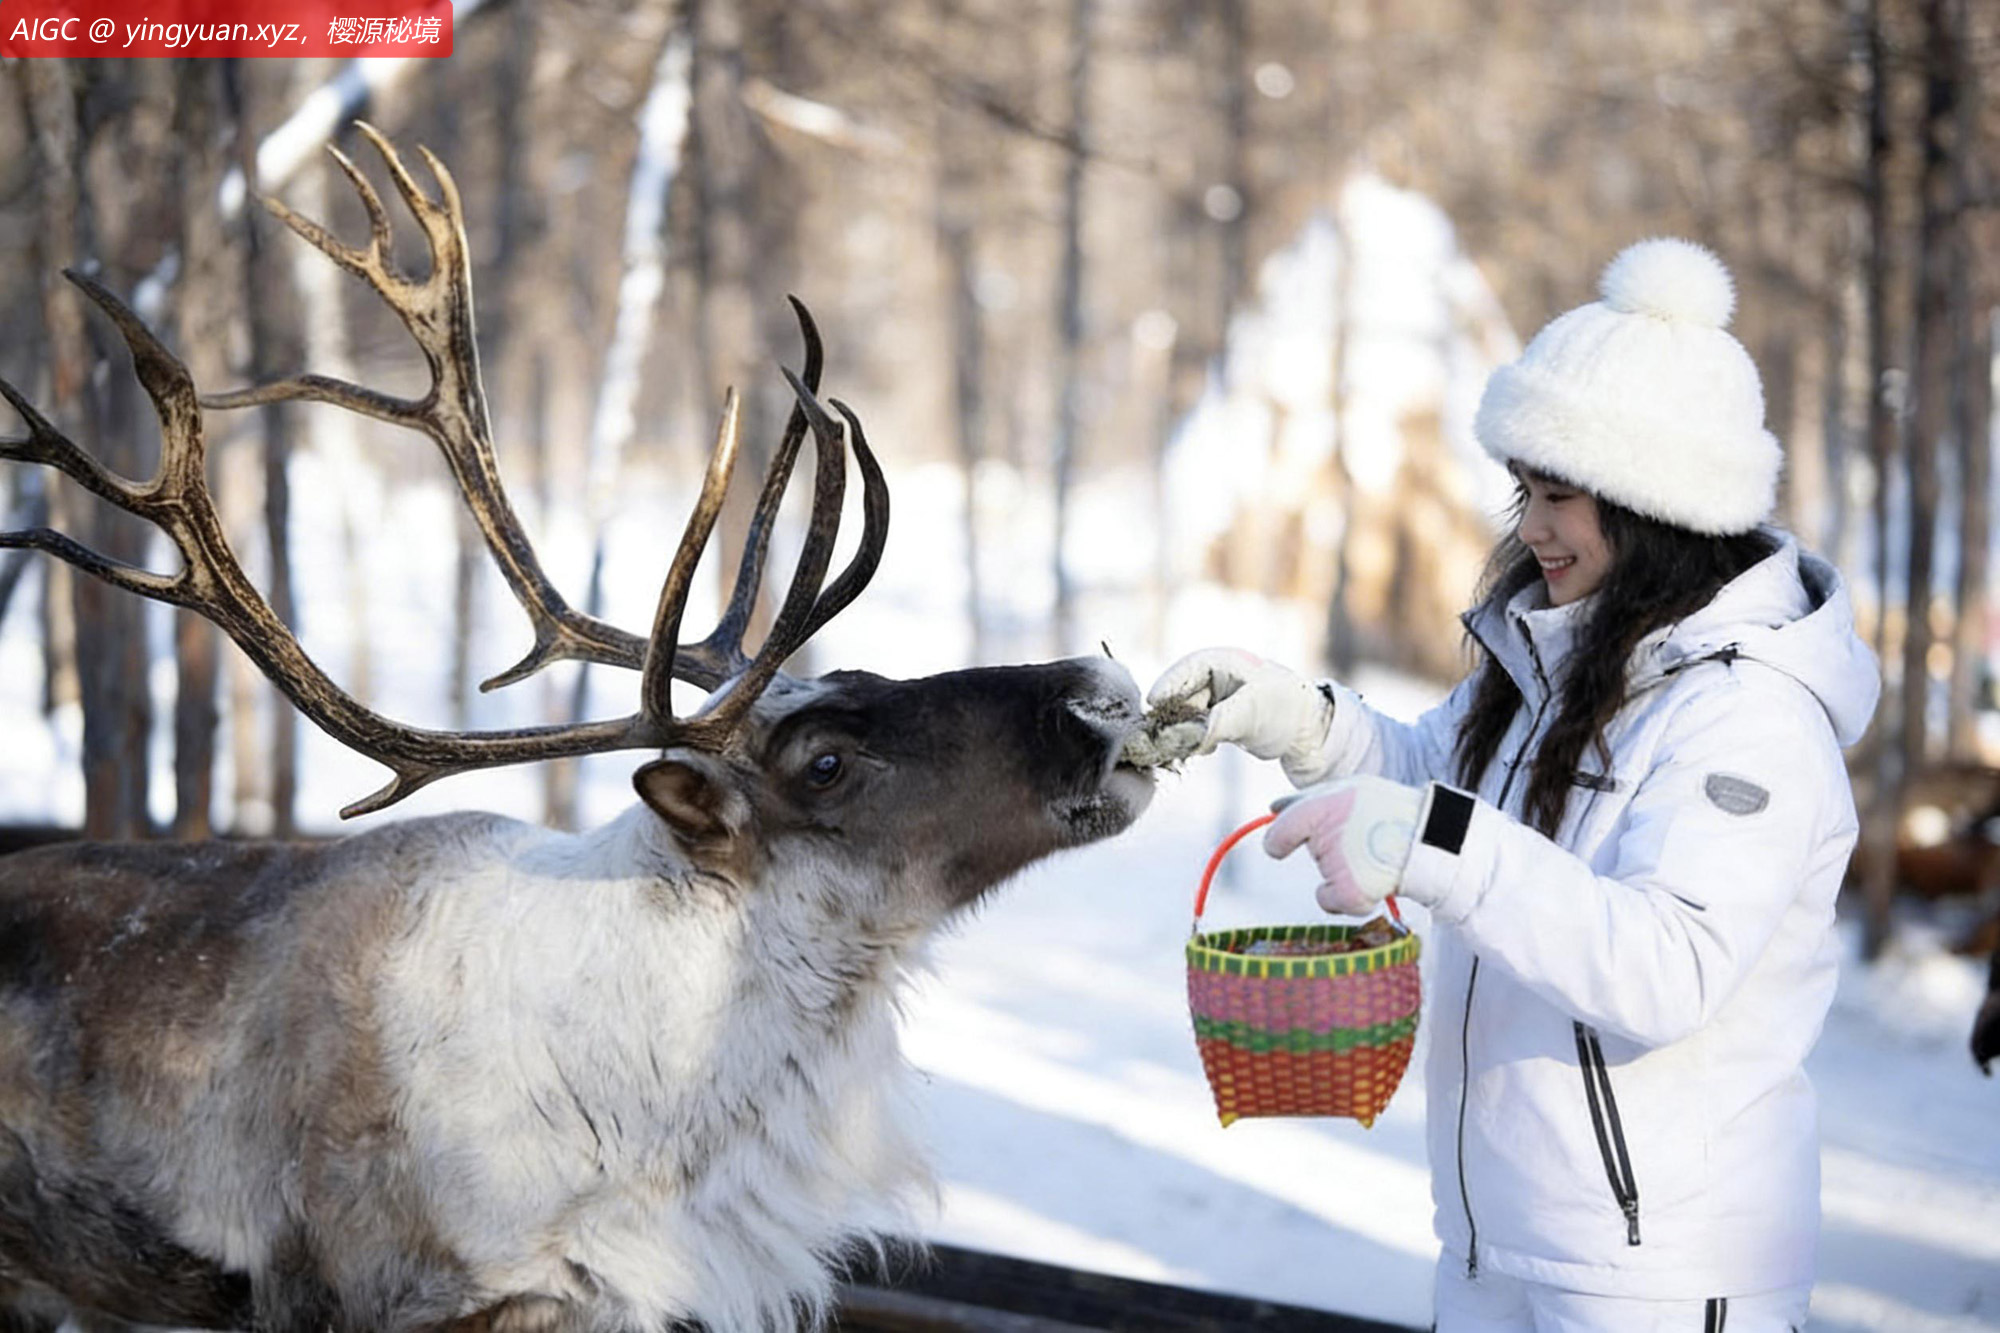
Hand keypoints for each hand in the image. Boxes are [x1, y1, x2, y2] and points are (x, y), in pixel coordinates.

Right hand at [1146, 647, 1331, 766]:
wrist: (1310, 732)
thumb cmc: (1285, 710)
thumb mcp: (1250, 713)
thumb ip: (1217, 723)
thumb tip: (1187, 739)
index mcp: (1224, 662)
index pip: (1186, 670)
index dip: (1166, 687)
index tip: (1152, 706)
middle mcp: (1218, 677)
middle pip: (1182, 694)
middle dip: (1172, 715)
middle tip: (1161, 737)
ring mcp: (1218, 698)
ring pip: (1187, 713)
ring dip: (1182, 730)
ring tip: (1180, 747)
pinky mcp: (1221, 718)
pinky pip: (1197, 726)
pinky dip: (1193, 737)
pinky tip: (1199, 750)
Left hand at [1265, 775, 1422, 916]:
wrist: (1431, 838)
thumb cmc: (1390, 812)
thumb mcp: (1351, 790)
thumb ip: (1312, 799)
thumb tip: (1272, 807)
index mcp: (1324, 802)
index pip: (1285, 820)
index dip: (1282, 834)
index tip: (1282, 842)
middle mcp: (1325, 833)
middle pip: (1311, 850)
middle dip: (1330, 848)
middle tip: (1364, 839)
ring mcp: (1337, 865)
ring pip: (1324, 876)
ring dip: (1342, 872)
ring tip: (1375, 857)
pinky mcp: (1348, 892)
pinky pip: (1328, 900)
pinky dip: (1345, 897)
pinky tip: (1372, 880)